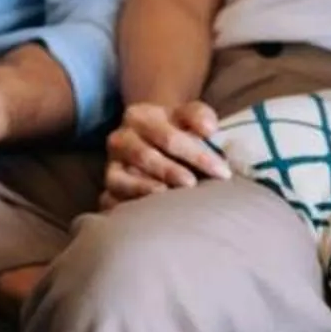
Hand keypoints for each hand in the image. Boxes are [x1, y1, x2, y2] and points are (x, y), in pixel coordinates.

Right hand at [100, 99, 229, 207]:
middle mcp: (119, 139)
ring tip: (168, 198)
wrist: (150, 136)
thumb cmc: (176, 128)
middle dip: (171, 172)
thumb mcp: (189, 115)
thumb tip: (209, 129)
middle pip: (145, 157)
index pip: (169, 137)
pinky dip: (123, 208)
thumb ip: (200, 116)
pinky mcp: (108, 188)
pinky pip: (109, 199)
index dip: (197, 155)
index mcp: (139, 116)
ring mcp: (111, 165)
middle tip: (194, 185)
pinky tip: (144, 216)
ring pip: (121, 179)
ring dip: (145, 189)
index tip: (222, 172)